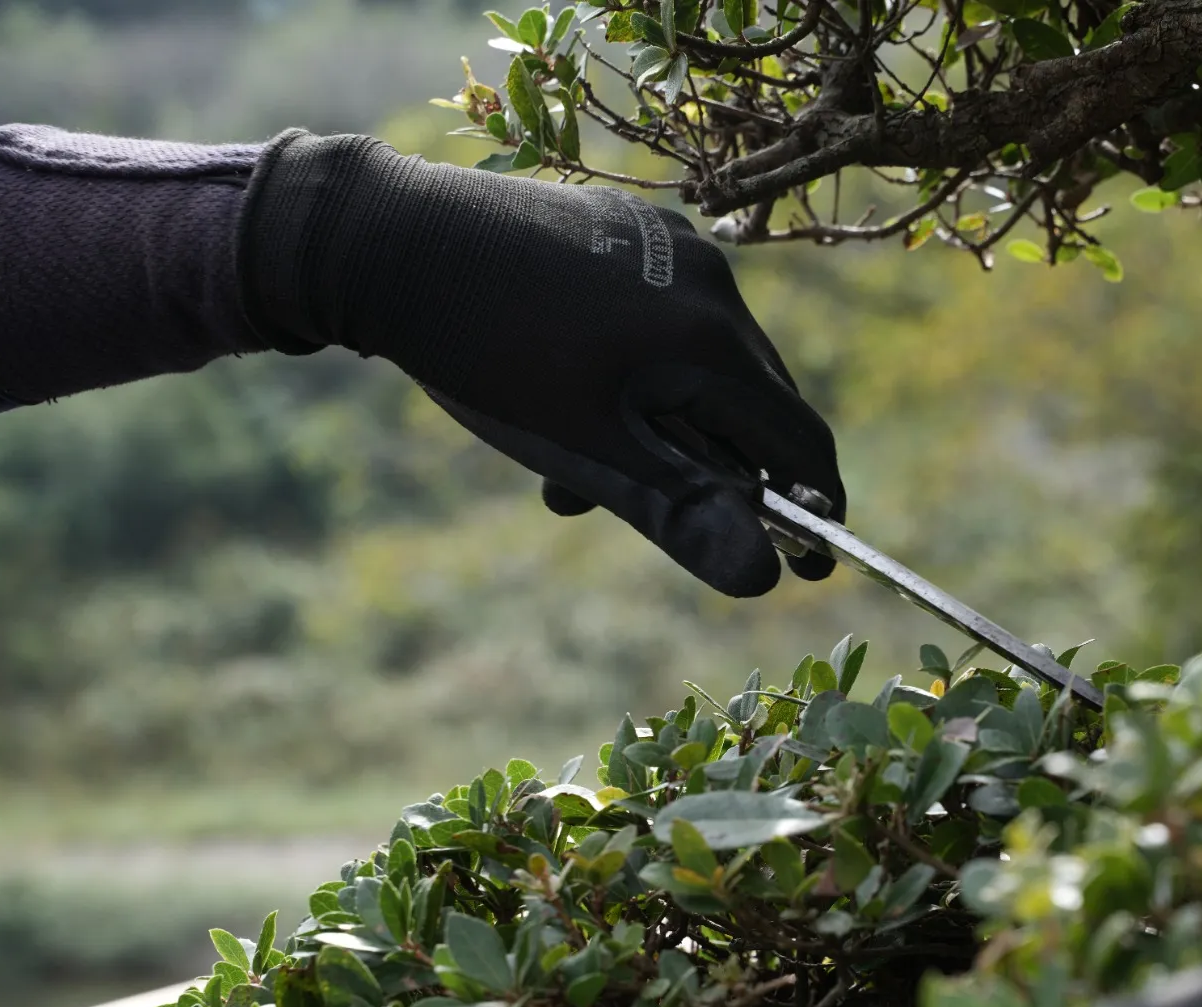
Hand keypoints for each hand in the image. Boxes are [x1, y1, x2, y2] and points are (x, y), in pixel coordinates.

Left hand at [239, 130, 842, 597]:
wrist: (389, 239)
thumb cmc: (486, 357)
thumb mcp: (585, 450)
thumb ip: (680, 513)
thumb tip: (763, 581)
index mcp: (712, 338)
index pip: (801, 440)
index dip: (812, 509)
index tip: (808, 564)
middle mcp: (712, 282)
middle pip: (759, 402)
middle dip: (718, 471)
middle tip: (646, 513)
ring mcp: (674, 246)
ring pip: (708, 365)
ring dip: (670, 429)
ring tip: (576, 475)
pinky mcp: (634, 231)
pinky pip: (672, 320)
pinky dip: (646, 376)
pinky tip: (576, 396)